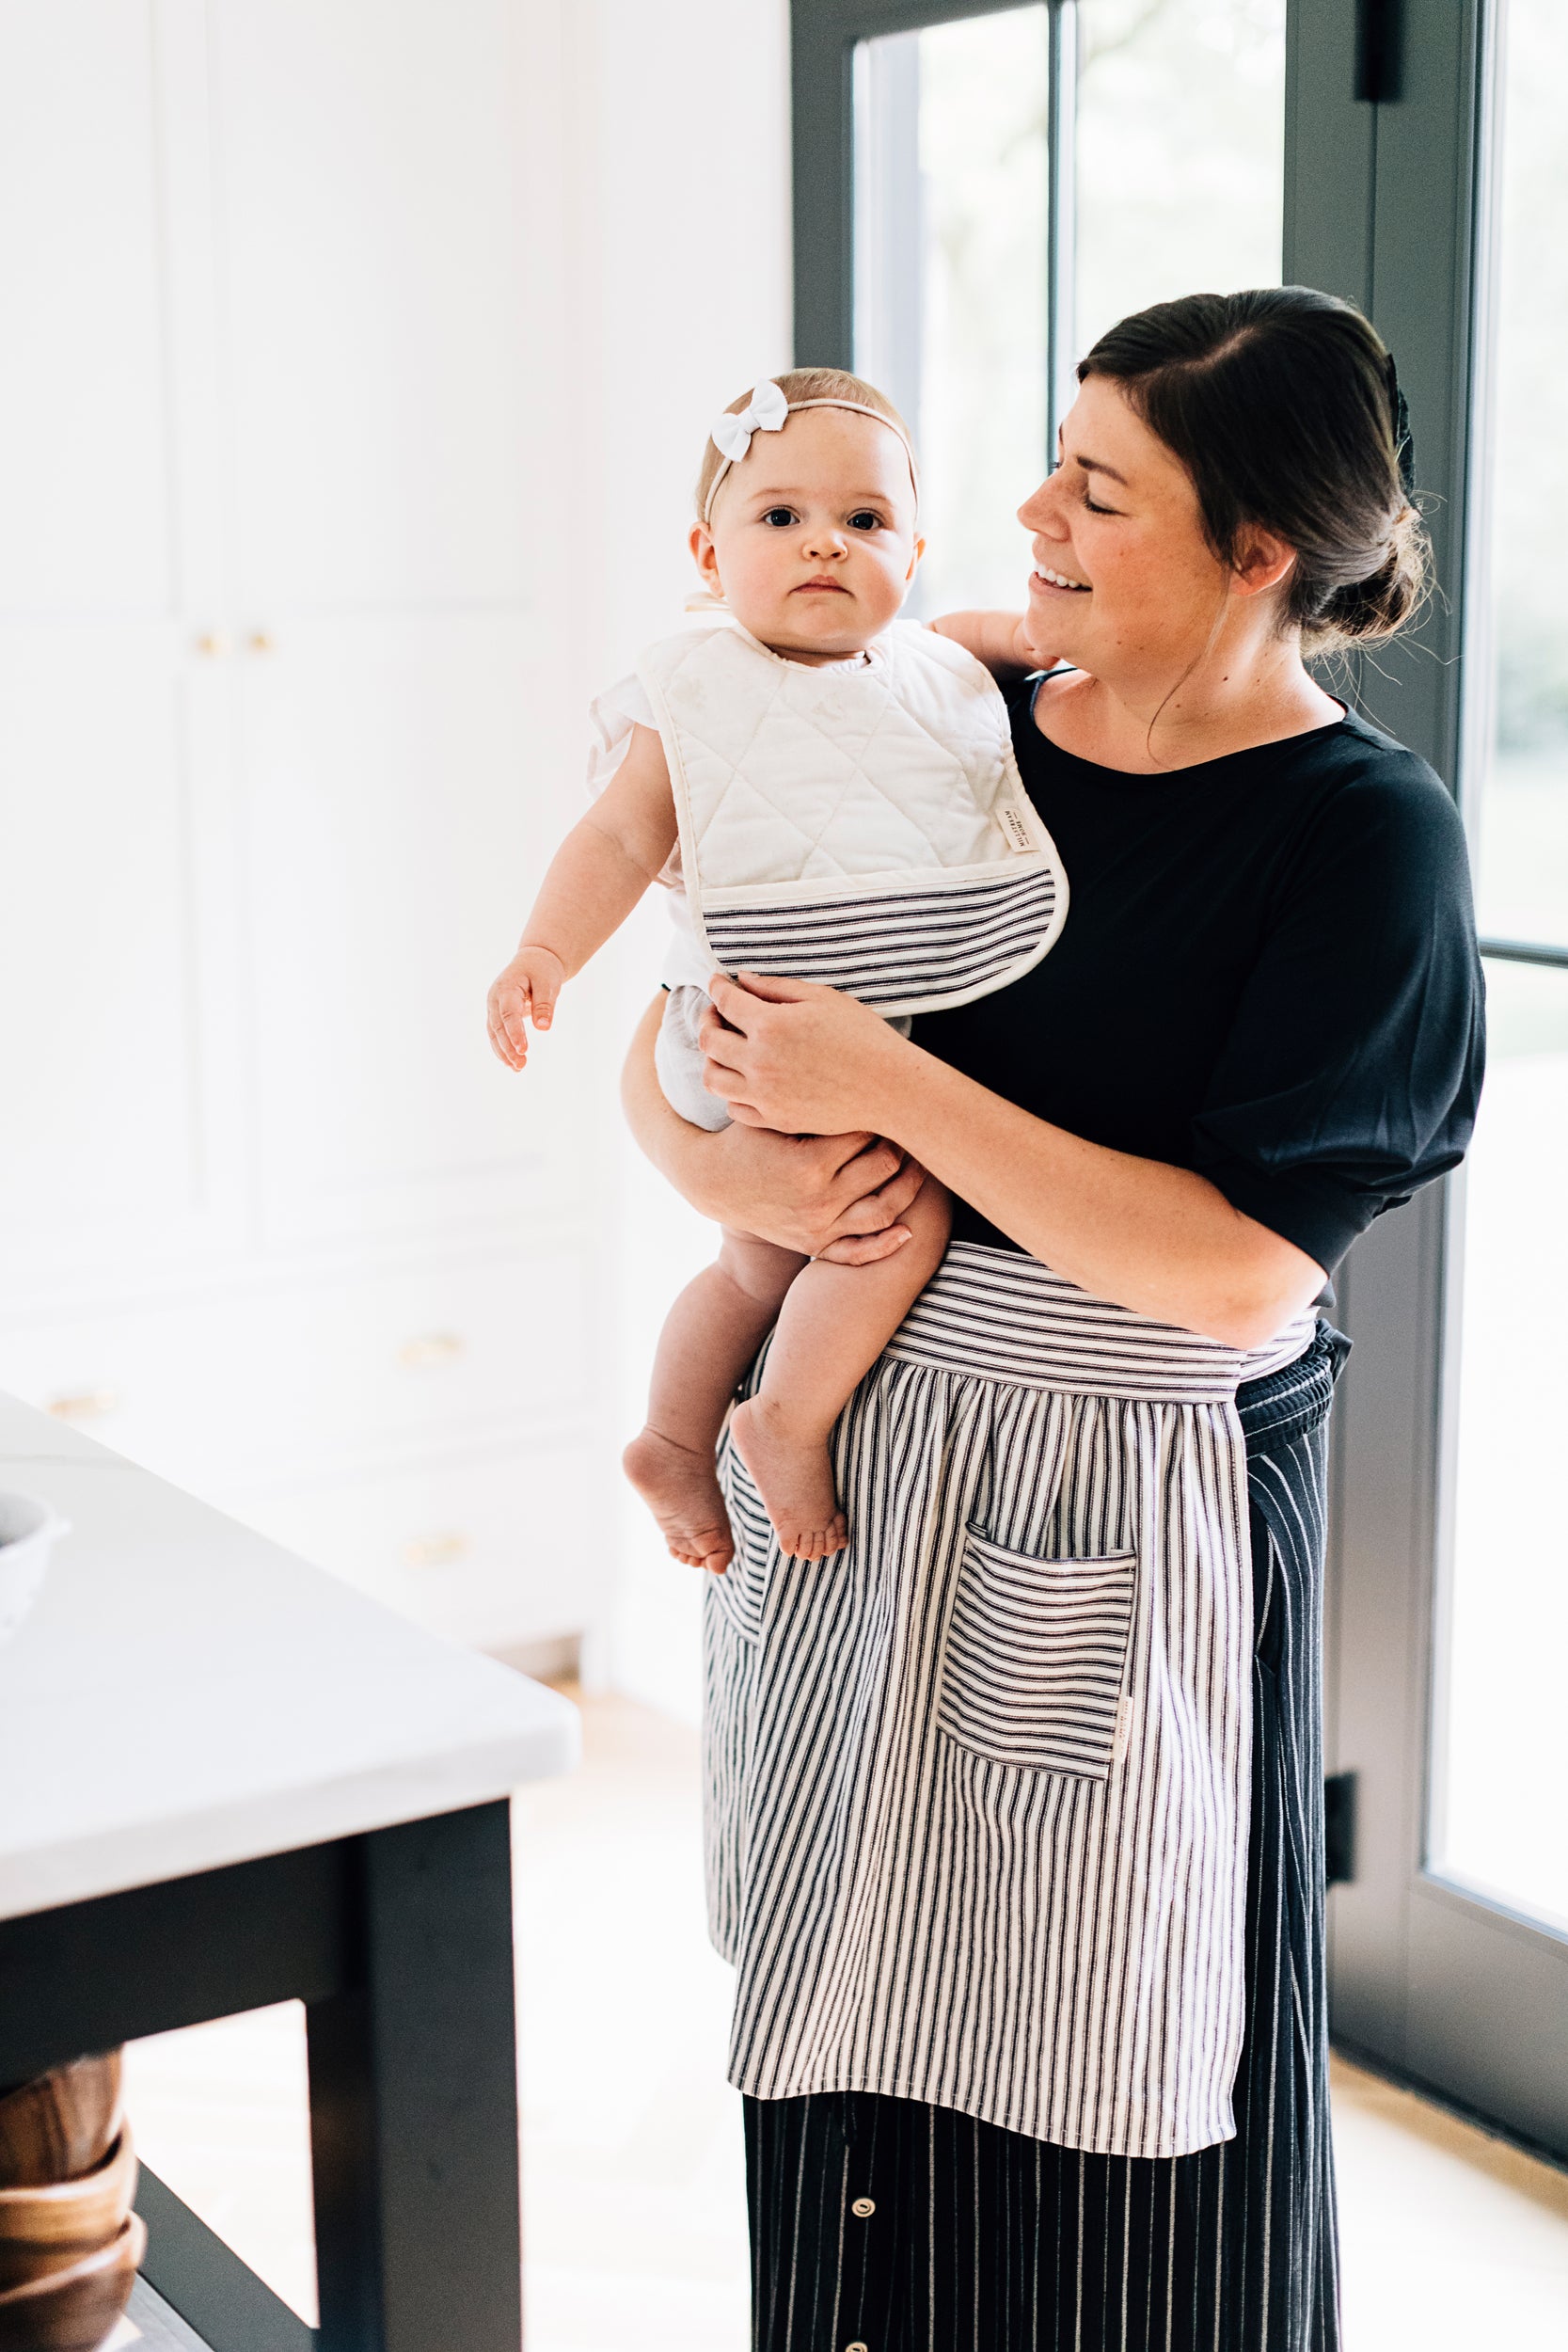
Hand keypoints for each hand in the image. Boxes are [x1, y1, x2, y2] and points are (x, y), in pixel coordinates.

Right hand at [487, 944, 564, 1069]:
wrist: (533, 961)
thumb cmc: (542, 970)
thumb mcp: (548, 983)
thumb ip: (545, 1005)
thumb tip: (543, 1028)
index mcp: (506, 987)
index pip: (508, 1014)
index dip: (514, 1033)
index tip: (523, 1050)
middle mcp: (495, 999)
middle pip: (498, 1027)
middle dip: (508, 1047)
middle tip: (521, 1064)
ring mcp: (493, 1007)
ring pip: (494, 1033)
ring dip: (504, 1052)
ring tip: (518, 1069)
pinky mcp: (497, 1015)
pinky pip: (497, 1034)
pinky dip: (503, 1049)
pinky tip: (512, 1064)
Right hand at [698, 1120, 927, 1261]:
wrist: (710, 1182)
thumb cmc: (744, 1138)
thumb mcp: (771, 1112)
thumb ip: (809, 1097)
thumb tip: (855, 1071)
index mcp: (809, 1162)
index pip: (867, 1132)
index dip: (881, 1113)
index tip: (887, 1101)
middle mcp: (818, 1198)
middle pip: (883, 1167)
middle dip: (898, 1143)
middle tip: (905, 1127)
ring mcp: (818, 1226)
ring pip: (884, 1209)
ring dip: (907, 1187)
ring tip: (916, 1168)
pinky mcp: (813, 1244)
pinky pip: (858, 1253)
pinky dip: (886, 1244)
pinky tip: (908, 1229)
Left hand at [700, 971, 907, 1136]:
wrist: (891, 1088)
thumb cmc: (863, 1036)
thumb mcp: (823, 999)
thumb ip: (777, 988)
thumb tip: (743, 980)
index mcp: (770, 1025)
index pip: (725, 1001)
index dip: (716, 986)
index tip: (717, 982)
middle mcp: (759, 1062)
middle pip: (709, 1040)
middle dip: (707, 1019)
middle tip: (716, 1013)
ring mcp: (765, 1095)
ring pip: (712, 1078)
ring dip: (711, 1059)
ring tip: (724, 1049)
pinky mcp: (776, 1119)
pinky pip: (734, 1108)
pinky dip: (731, 1091)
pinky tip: (743, 1079)